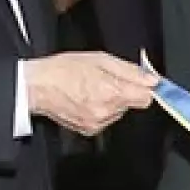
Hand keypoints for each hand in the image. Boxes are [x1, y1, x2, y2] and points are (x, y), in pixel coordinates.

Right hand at [27, 52, 159, 135]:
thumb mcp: (101, 59)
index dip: (144, 88)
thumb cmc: (64, 70)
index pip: (146, 98)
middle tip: (106, 80)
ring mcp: (98, 123)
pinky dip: (101, 110)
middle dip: (124, 91)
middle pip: (132, 104)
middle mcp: (107, 111)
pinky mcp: (89, 130)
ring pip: (119, 112)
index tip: (141, 83)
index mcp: (112, 92)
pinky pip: (106, 120)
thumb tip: (152, 80)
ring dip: (112, 101)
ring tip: (93, 88)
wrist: (37, 87)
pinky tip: (86, 99)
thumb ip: (130, 71)